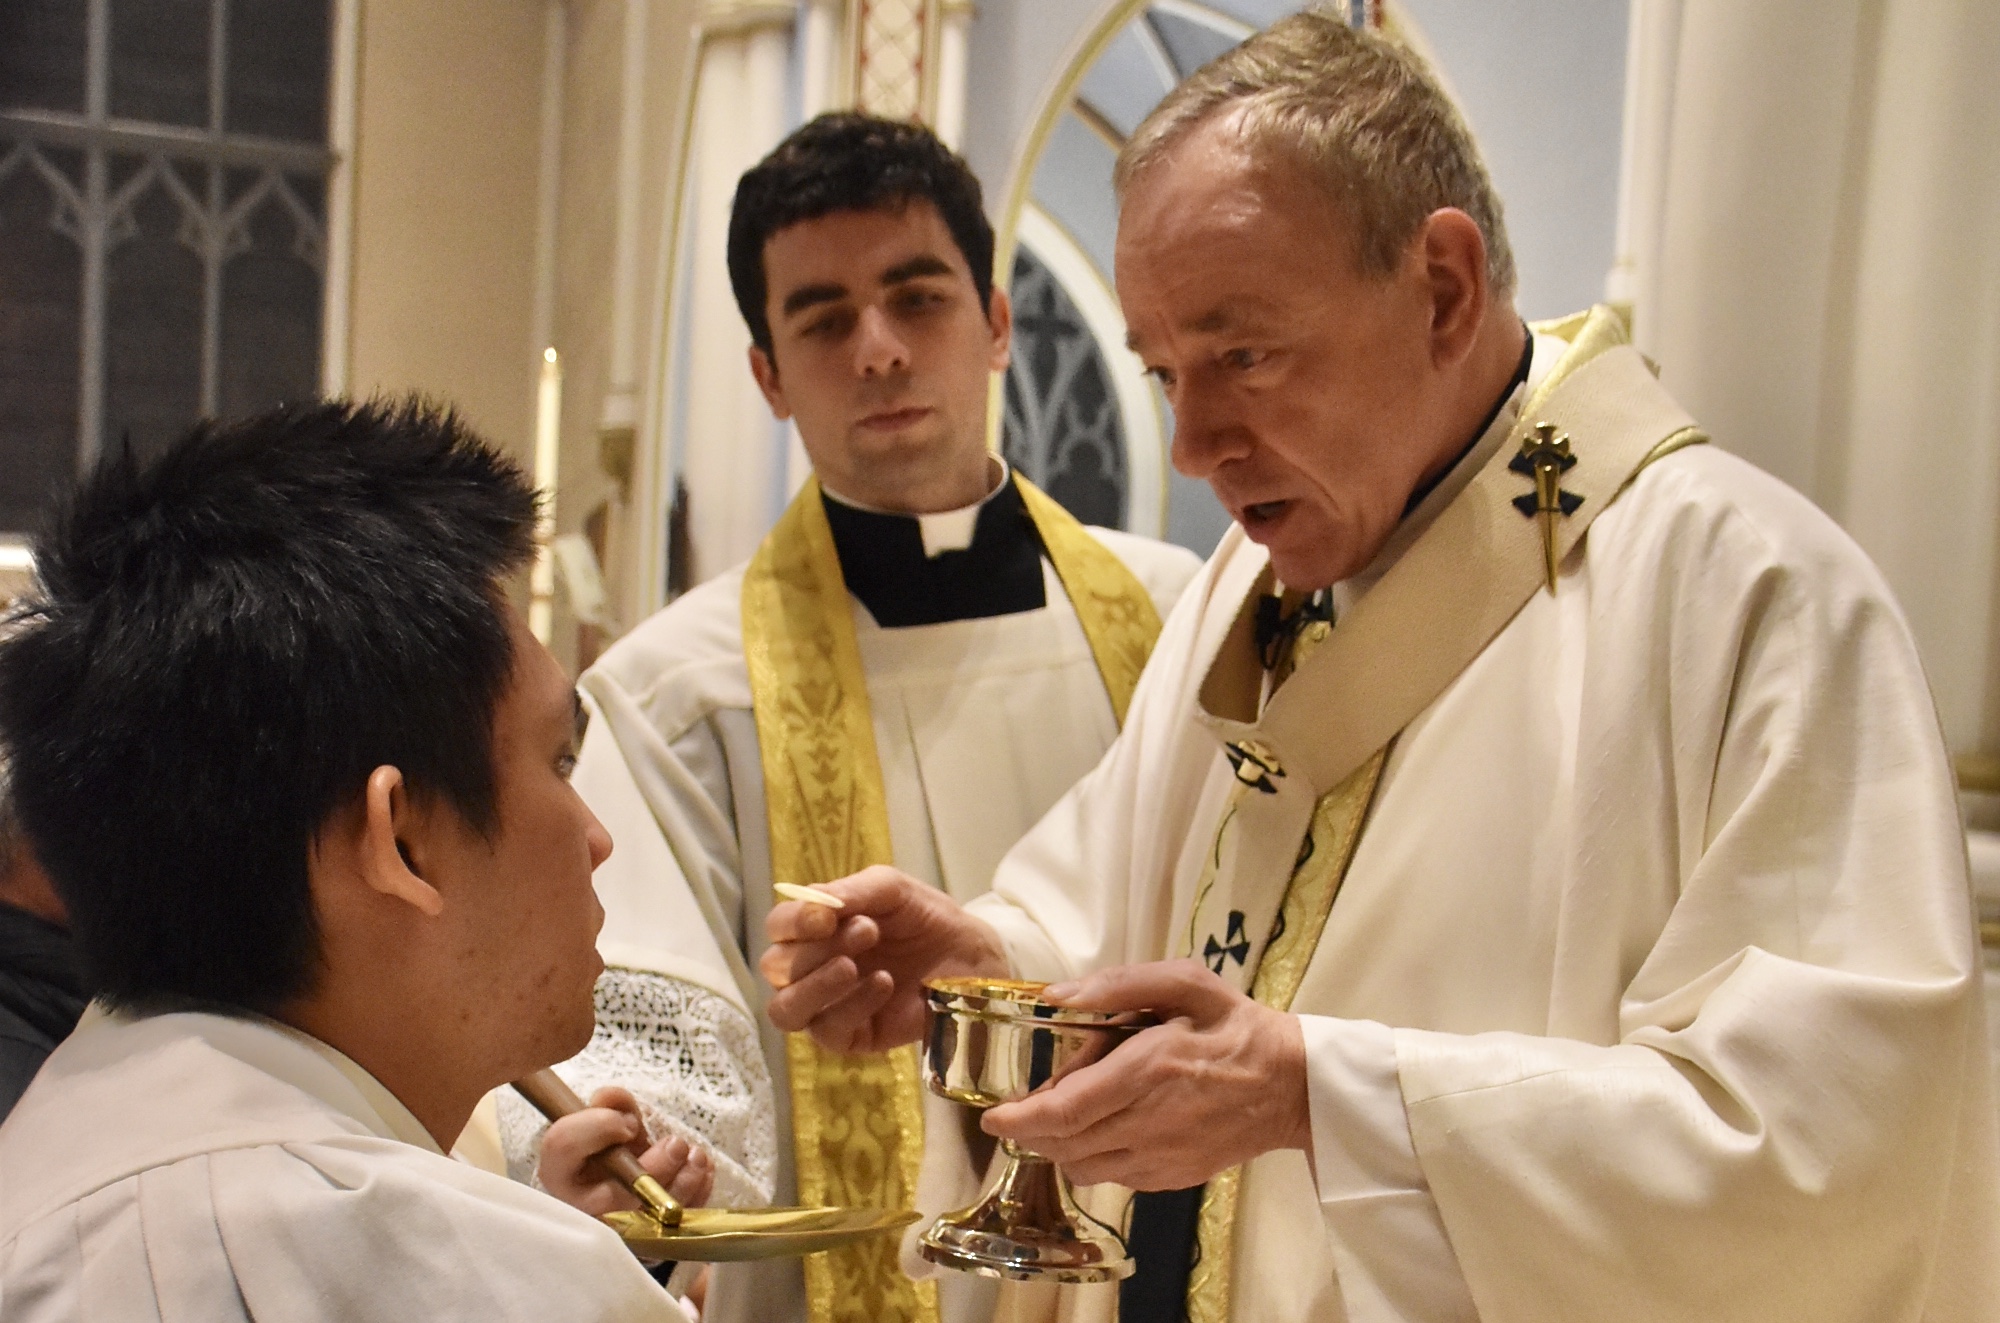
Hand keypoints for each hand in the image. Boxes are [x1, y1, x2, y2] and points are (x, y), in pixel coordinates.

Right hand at [536, 1086, 715, 1215]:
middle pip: (610, 1198)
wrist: (626, 1183)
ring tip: (697, 1157)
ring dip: (682, 1184)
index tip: (629, 1122)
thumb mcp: (610, 1123)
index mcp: (560, 1169)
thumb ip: (612, 1106)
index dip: (599, 1126)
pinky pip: (673, 1230)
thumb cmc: (613, 1152)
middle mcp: (578, 1206)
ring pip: (647, 1221)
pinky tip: (702, 1173)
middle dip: (653, 1168)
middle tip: (677, 1144)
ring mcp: (612, 1232)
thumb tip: (611, 1098)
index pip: (563, 1145)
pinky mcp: (644, 1247)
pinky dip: (694, 1198)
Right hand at [760, 865, 1007, 1052]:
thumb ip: (854, 891)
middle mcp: (812, 969)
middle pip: (775, 968)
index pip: (777, 928)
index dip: (793, 922)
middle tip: (868, 931)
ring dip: (816, 985)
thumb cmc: (926, 919)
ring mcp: (828, 1007)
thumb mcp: (893, 891)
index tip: (826, 916)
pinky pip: (828, 1031)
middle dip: (816, 949)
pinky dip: (852, 1005)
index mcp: (815, 929)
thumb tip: (815, 904)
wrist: (971, 957)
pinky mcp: (850, 1038)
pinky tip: (884, 984)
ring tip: (854, 966)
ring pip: (785, 1010)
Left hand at [980, 960, 1309, 1189]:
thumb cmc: (1233, 1026)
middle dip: (1032, 1130)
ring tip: (1068, 1114)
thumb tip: (1055, 996)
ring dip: (1060, 1146)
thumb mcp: (1183, 982)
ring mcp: (1161, 1158)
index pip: (1065, 1111)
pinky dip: (1093, 1158)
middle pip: (1064, 1144)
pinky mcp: (1172, 1178)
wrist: (1291, 1085)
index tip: (993, 1114)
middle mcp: (1149, 1122)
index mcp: (1148, 1070)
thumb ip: (1117, 985)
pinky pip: (1113, 1178)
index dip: (1020, 1118)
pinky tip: (1106, 1128)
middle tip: (1023, 1107)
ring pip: (1083, 1167)